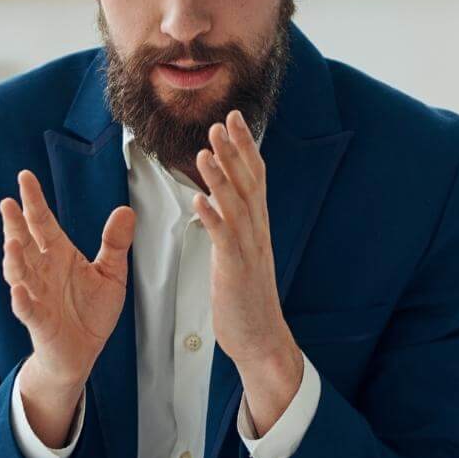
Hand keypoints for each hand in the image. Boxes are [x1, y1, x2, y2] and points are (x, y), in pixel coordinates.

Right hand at [0, 171, 135, 440]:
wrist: (82, 351)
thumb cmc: (90, 312)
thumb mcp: (110, 274)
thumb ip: (114, 244)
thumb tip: (125, 210)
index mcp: (58, 255)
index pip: (42, 223)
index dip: (34, 201)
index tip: (25, 178)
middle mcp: (42, 271)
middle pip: (24, 242)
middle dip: (15, 224)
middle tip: (8, 203)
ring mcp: (37, 295)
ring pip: (20, 273)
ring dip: (14, 260)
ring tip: (12, 243)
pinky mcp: (39, 321)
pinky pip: (28, 309)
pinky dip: (22, 300)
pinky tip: (19, 291)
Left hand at [194, 111, 303, 430]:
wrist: (260, 337)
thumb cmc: (246, 296)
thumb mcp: (242, 252)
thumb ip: (235, 224)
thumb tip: (222, 199)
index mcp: (257, 226)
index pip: (253, 177)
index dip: (243, 147)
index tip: (232, 119)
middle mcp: (256, 232)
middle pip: (248, 183)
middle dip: (234, 151)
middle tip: (221, 121)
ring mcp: (247, 250)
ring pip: (236, 205)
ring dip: (221, 177)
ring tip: (204, 151)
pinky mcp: (235, 270)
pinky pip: (223, 239)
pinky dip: (212, 218)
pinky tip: (198, 200)